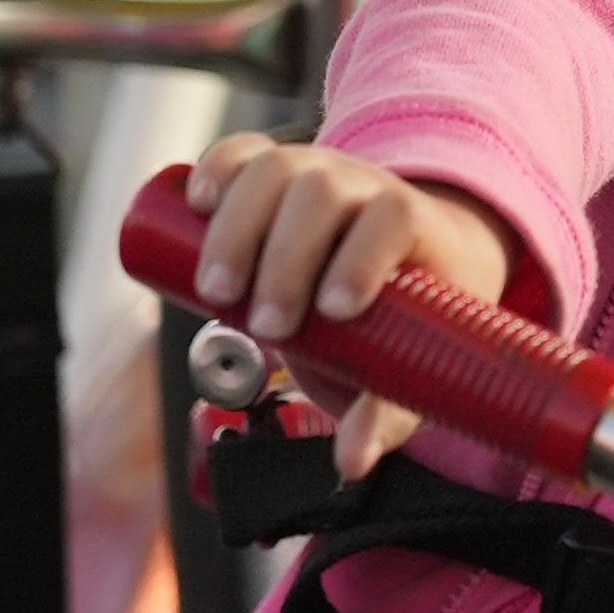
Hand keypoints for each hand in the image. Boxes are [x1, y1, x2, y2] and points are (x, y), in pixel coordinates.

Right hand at [183, 135, 514, 474]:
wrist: (415, 255)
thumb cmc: (416, 317)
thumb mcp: (415, 364)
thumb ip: (384, 411)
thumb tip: (350, 461)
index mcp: (412, 222)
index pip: (392, 217)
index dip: (363, 256)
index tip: (338, 310)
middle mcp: (362, 186)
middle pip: (322, 194)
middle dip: (287, 258)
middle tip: (267, 326)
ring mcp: (315, 169)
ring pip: (275, 169)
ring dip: (239, 226)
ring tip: (217, 291)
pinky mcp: (274, 168)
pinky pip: (243, 151)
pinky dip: (217, 167)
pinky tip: (197, 205)